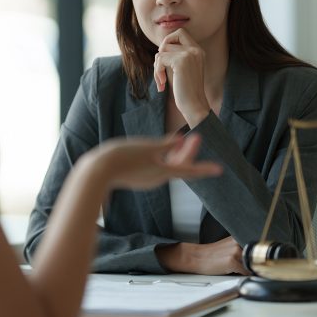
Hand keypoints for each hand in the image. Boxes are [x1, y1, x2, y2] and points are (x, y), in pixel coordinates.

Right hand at [84, 134, 220, 190]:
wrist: (97, 171)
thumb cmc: (123, 157)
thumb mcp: (147, 147)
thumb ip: (165, 144)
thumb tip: (180, 140)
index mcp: (163, 172)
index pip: (189, 170)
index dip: (204, 168)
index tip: (219, 169)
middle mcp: (157, 179)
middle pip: (178, 166)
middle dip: (187, 152)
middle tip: (195, 137)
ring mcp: (146, 179)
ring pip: (166, 166)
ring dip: (175, 154)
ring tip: (180, 140)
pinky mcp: (136, 177)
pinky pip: (154, 167)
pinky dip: (161, 158)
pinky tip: (159, 149)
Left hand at [154, 29, 210, 126]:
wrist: (194, 105)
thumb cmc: (185, 91)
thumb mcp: (181, 69)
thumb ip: (175, 56)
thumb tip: (160, 47)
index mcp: (198, 50)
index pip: (180, 32)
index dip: (168, 41)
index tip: (165, 58)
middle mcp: (196, 49)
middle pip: (169, 38)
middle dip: (161, 52)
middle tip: (161, 66)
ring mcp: (189, 54)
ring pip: (162, 51)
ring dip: (157, 66)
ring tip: (161, 80)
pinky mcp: (181, 61)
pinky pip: (160, 59)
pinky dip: (157, 72)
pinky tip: (162, 84)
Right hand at [157, 237, 248, 275]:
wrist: (196, 257)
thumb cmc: (210, 254)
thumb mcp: (227, 246)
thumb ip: (240, 248)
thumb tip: (255, 258)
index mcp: (236, 237)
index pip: (255, 246)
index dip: (257, 255)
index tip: (258, 259)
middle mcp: (237, 243)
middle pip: (255, 256)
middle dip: (255, 262)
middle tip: (252, 266)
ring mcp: (235, 252)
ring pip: (251, 264)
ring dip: (250, 269)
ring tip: (243, 269)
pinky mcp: (232, 262)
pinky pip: (245, 272)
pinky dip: (245, 275)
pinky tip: (238, 273)